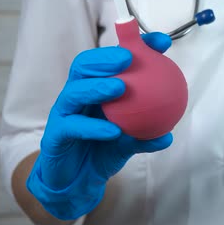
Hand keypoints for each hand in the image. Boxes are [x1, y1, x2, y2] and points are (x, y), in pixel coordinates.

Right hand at [26, 33, 172, 220]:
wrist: (76, 182)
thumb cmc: (101, 151)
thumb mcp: (128, 142)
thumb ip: (145, 137)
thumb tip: (169, 136)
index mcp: (95, 88)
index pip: (111, 60)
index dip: (134, 46)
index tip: (160, 43)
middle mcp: (77, 95)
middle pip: (85, 66)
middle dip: (106, 57)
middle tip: (129, 58)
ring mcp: (64, 113)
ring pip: (74, 92)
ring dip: (97, 87)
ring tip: (120, 87)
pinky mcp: (54, 134)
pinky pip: (72, 127)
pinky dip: (93, 128)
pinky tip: (114, 131)